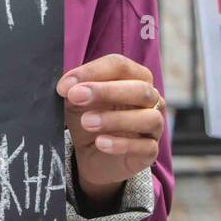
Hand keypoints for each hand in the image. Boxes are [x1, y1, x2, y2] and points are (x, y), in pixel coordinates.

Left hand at [57, 54, 162, 213]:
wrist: (91, 155)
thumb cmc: (88, 118)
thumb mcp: (76, 101)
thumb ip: (73, 90)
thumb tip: (67, 85)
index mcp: (133, 77)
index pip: (120, 66)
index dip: (93, 72)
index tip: (65, 85)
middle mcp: (150, 98)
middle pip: (139, 88)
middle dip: (106, 91)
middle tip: (76, 96)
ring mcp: (154, 125)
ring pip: (148, 118)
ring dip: (115, 119)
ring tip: (86, 122)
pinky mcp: (150, 151)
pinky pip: (145, 147)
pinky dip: (122, 144)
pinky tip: (100, 143)